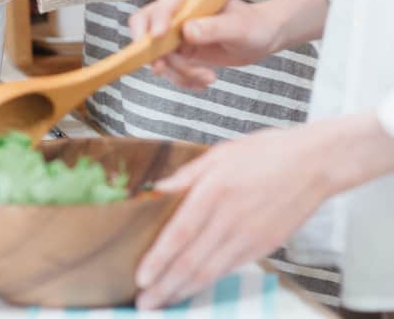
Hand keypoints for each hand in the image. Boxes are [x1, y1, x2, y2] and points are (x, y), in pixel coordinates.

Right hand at [128, 0, 286, 88]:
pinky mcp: (178, 50)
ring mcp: (175, 32)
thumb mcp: (239, 27)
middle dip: (152, 51)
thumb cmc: (254, 25)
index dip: (156, 20)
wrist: (261, 38)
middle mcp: (178, 11)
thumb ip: (215, 27)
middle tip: (161, 68)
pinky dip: (182, 78)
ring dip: (177, 71)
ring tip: (207, 78)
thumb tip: (187, 30)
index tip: (159, 36)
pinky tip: (203, 81)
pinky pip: (169, 67)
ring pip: (158, 53)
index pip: (163, 5)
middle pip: (146, 28)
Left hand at [134, 112, 393, 308]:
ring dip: (183, 291)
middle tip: (143, 303)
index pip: (180, 234)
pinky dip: (207, 282)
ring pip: (211, 272)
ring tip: (162, 302)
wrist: (314, 164)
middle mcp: (230, 219)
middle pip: (192, 262)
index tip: (141, 277)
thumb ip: (185, 175)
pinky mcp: (264, 247)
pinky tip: (192, 288)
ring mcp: (250, 237)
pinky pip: (229, 269)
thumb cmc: (264, 153)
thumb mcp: (219, 153)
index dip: (159, 259)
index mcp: (215, 191)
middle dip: (165, 286)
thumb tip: (156, 190)